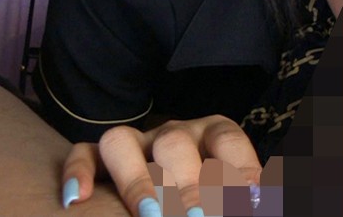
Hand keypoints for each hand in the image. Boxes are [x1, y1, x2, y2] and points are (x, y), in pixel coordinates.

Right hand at [61, 115, 261, 216]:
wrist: (176, 181)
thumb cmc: (210, 187)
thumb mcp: (231, 189)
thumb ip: (243, 193)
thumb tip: (264, 202)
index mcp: (214, 134)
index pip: (227, 139)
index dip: (241, 167)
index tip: (254, 198)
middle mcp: (175, 132)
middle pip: (175, 142)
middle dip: (187, 184)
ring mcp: (136, 141)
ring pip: (123, 142)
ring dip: (136, 180)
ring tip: (148, 214)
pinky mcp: (100, 156)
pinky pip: (82, 153)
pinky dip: (78, 172)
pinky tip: (78, 201)